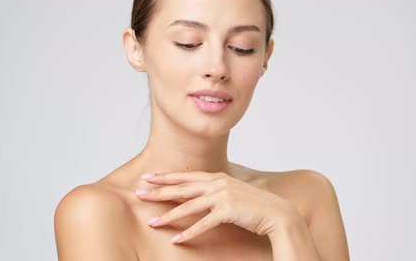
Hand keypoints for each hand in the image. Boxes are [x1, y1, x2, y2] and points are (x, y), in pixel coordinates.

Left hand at [135, 171, 294, 243]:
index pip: (186, 175)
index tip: (148, 178)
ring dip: (169, 215)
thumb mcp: (233, 192)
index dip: (166, 177)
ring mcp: (222, 195)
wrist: (276, 212)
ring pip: (189, 206)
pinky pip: (203, 223)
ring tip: (152, 222)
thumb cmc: (254, 205)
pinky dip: (188, 232)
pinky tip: (176, 239)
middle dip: (159, 191)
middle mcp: (218, 183)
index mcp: (218, 177)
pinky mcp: (227, 210)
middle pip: (182, 187)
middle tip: (139, 193)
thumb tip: (200, 194)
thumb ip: (216, 190)